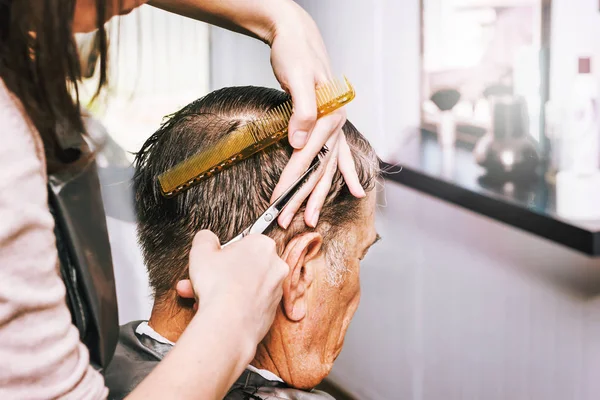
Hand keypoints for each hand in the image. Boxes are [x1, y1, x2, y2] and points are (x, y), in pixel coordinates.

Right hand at [177, 230, 288, 348]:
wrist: (229, 324)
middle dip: (220, 274)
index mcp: (263, 245)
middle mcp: (276, 266)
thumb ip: (204, 238)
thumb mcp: (201, 250)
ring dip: (223, 290)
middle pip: (244, 266)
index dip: (224, 253)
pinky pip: (250, 304)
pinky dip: (235, 306)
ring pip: (245, 286)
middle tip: (202, 279)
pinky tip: (215, 310)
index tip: (214, 261)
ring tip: (200, 297)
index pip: (243, 243)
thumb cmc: (217, 285)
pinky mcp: (272, 312)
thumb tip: (207, 238)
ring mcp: (276, 290)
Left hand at [268, 2, 364, 227]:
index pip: (307, 156)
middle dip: (302, 197)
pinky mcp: (329, 125)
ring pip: (327, 168)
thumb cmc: (294, 54)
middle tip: (285, 220)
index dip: (291, 181)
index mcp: (329, 115)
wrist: (299, 37)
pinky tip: (357, 191)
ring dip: (319, 195)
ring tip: (310, 219)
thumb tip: (298, 143)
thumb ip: (302, 110)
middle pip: (319, 168)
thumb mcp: (298, 77)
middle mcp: (336, 124)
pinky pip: (340, 155)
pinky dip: (346, 173)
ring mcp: (335, 126)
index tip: (277, 202)